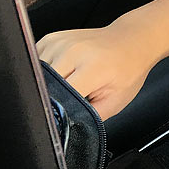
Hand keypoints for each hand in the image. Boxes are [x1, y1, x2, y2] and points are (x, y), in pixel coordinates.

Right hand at [37, 20, 156, 119]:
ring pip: (36, 75)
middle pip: (44, 87)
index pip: (59, 97)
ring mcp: (60, 43)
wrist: (131, 40)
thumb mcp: (115, 101)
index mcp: (92, 68)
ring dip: (47, 84)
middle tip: (72, 97)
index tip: (62, 117)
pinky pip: (36, 62)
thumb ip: (90, 116)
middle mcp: (73, 51)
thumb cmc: (127, 69)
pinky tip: (64, 71)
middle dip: (52, 98)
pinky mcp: (50, 39)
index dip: (58, 111)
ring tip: (71, 81)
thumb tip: (67, 128)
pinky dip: (44, 72)